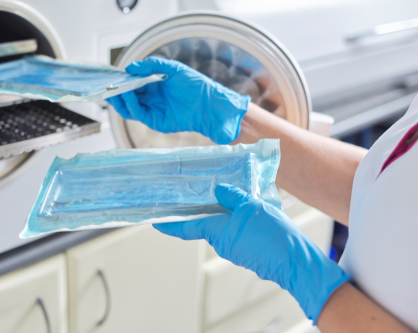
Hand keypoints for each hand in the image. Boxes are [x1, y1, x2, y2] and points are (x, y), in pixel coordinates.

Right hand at [106, 56, 249, 144]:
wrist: (210, 105)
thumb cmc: (196, 86)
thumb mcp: (173, 68)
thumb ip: (152, 66)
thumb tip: (130, 67)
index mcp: (155, 85)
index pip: (133, 83)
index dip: (121, 80)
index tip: (110, 75)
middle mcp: (152, 99)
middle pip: (127, 96)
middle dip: (115, 90)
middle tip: (105, 84)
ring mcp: (153, 111)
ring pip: (128, 107)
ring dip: (118, 98)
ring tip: (112, 89)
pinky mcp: (155, 121)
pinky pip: (138, 113)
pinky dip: (129, 104)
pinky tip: (126, 93)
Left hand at [154, 184, 350, 322]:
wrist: (296, 261)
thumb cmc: (273, 236)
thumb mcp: (252, 207)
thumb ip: (233, 197)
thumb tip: (219, 191)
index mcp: (218, 232)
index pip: (187, 227)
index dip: (169, 223)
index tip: (156, 220)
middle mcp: (223, 243)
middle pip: (205, 224)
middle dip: (201, 210)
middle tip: (197, 193)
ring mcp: (236, 249)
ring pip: (223, 226)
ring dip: (222, 213)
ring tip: (229, 194)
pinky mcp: (249, 251)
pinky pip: (237, 232)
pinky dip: (236, 220)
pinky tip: (246, 208)